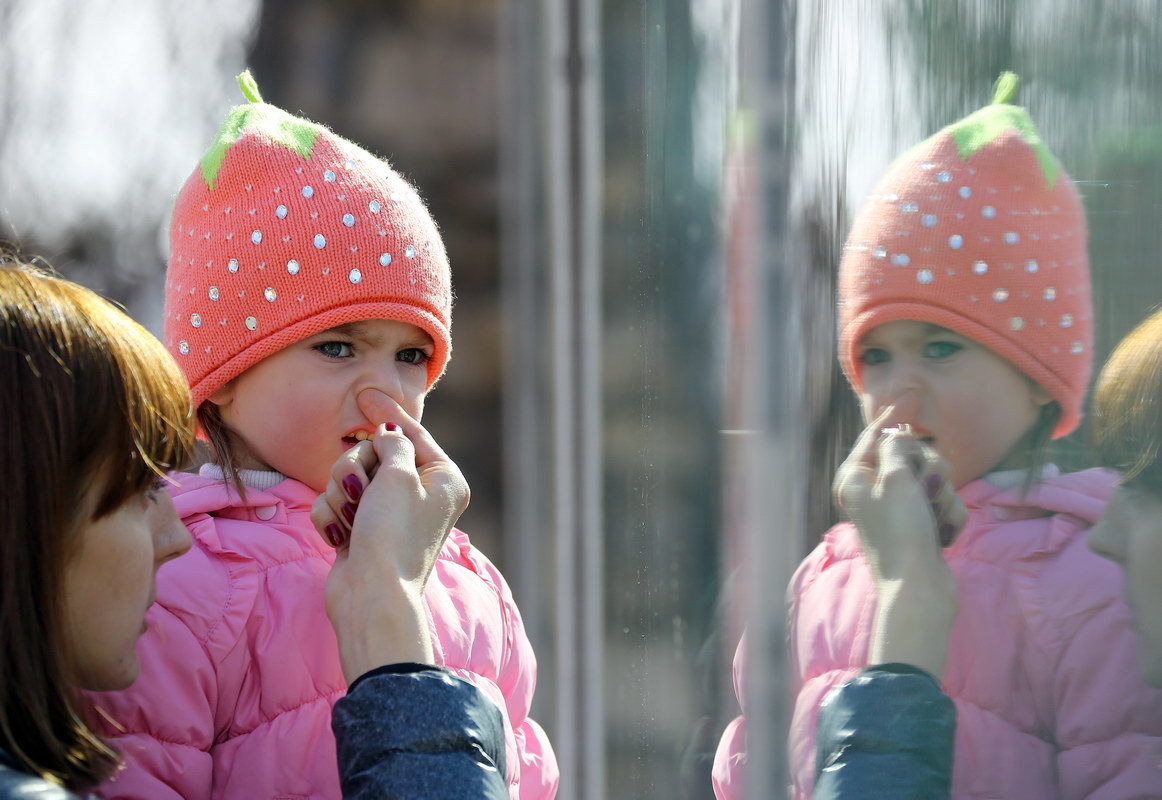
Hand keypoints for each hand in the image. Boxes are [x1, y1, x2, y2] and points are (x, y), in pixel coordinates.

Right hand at [311, 394, 469, 681]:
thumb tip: (389, 436)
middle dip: (355, 466)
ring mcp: (390, 515)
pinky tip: (338, 538)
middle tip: (355, 487)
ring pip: (349, 479)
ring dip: (340, 494)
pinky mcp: (362, 533)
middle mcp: (421, 495)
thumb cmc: (392, 535)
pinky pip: (336, 506)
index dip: (388, 415)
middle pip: (375, 455)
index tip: (366, 394)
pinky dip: (331, 517)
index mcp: (444, 480)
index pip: (414, 434)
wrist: (371, 598)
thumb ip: (392, 444)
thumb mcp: (397, 475)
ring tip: (349, 518)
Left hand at [833, 392, 963, 675]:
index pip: (874, 437)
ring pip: (933, 480)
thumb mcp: (897, 479)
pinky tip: (944, 535)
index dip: (894, 417)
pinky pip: (943, 505)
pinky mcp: (920, 526)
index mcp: (855, 479)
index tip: (912, 394)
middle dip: (929, 469)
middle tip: (929, 488)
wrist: (919, 590)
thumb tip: (898, 435)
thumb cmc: (902, 533)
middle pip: (911, 456)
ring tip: (934, 518)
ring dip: (942, 497)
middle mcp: (872, 492)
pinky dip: (948, 516)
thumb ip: (898, 448)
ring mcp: (898, 510)